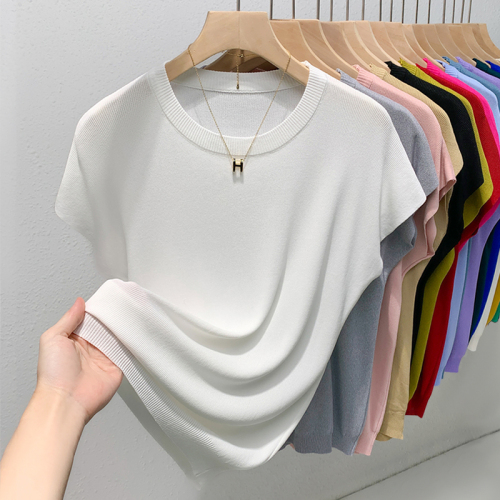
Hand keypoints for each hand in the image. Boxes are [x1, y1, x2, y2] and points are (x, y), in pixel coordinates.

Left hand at [36, 297, 122, 424]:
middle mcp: (90, 348)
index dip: (98, 309)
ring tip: (132, 314)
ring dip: (123, 328)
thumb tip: (80, 302)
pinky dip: (131, 343)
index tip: (108, 298)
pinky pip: (127, 352)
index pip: (90, 319)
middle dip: (113, 317)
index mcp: (74, 340)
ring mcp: (104, 357)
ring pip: (117, 337)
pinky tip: (135, 332)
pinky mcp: (117, 367)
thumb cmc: (54, 373)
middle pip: (105, 327)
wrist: (66, 401)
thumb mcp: (53, 338)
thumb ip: (69, 319)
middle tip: (123, 303)